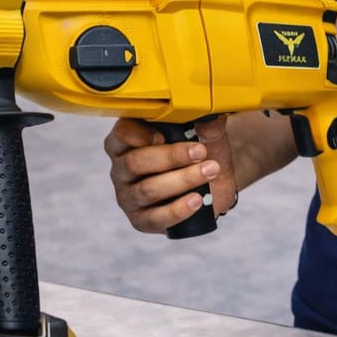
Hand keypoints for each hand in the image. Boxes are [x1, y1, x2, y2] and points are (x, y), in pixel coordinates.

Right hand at [104, 115, 238, 233]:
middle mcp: (122, 169)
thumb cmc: (200, 153)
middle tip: (200, 152)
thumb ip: (206, 124)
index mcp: (128, 141)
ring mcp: (129, 196)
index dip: (138, 134)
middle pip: (135, 162)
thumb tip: (211, 116)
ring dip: (182, 179)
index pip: (121, 134)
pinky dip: (178, 209)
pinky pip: (155, 218)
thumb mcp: (206, 135)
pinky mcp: (141, 220)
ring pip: (148, 189)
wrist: (216, 180)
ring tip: (209, 171)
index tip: (164, 135)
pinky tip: (197, 200)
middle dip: (171, 157)